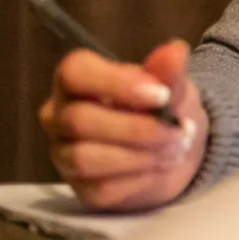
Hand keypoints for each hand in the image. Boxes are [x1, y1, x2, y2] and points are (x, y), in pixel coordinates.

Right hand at [38, 40, 208, 211]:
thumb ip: (169, 71)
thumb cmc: (163, 106)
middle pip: (79, 120)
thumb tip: (175, 50)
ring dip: (139, 155)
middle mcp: (59, 116)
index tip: (161, 95)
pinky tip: (161, 167)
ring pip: (85, 158)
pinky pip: (102, 188)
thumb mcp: (171, 85)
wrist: (175, 146)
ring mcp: (64, 154)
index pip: (75, 73)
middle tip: (179, 130)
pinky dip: (140, 178)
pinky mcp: (80, 189)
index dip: (116, 83)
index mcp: (77, 79)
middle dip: (137, 128)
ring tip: (175, 148)